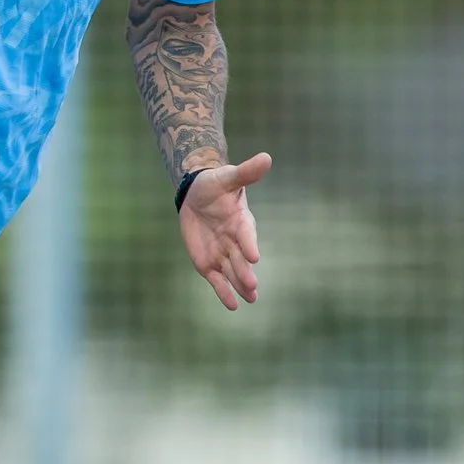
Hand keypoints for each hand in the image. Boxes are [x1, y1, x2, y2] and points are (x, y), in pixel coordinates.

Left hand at [178, 151, 269, 310]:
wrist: (197, 195)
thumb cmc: (215, 185)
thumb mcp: (227, 177)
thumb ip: (245, 172)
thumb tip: (266, 157)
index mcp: (241, 221)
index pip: (246, 234)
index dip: (249, 243)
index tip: (254, 256)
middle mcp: (235, 241)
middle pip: (240, 259)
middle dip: (245, 272)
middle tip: (252, 286)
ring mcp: (223, 254)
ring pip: (232, 272)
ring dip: (240, 285)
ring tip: (251, 298)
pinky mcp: (209, 264)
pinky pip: (218, 280)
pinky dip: (224, 292)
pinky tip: (232, 306)